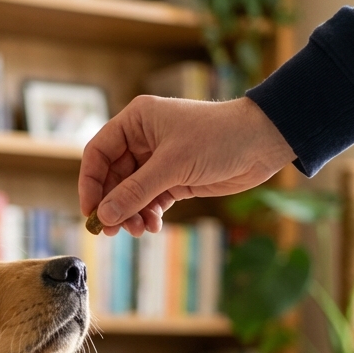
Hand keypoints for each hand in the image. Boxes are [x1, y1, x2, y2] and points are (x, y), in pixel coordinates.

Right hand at [79, 96, 295, 236]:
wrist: (263, 143)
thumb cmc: (218, 138)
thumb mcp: (172, 165)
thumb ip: (136, 191)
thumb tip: (104, 216)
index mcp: (136, 121)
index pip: (98, 153)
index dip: (90, 183)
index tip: (91, 211)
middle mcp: (143, 139)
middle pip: (112, 178)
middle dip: (113, 205)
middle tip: (112, 231)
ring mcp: (158, 160)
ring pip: (130, 193)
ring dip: (131, 214)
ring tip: (138, 230)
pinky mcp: (173, 178)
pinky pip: (149, 201)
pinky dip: (148, 215)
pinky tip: (153, 226)